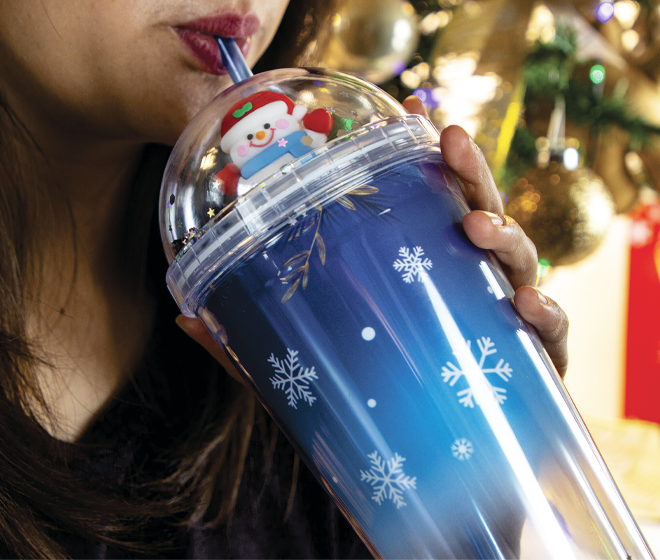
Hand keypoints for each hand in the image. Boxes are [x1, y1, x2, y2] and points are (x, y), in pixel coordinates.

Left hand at [178, 98, 569, 380]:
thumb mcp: (307, 370)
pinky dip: (547, 314)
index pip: (428, 206)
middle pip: (477, 214)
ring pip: (518, 261)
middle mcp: (467, 286)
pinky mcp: (534, 368)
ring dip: (505, 235)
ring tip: (477, 227)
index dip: (425, 160)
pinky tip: (526, 306)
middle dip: (468, 173)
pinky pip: (549, 335)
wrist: (432, 483)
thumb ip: (254, 345)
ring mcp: (502, 323)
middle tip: (449, 143)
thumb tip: (186, 318)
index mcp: (423, 273)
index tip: (414, 115)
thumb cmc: (377, 408)